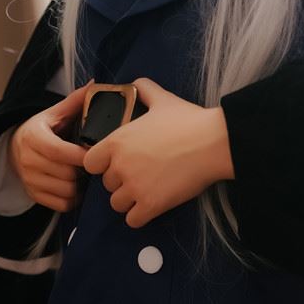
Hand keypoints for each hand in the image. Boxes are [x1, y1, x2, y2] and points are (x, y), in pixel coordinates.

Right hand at [8, 85, 89, 211]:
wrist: (15, 148)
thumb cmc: (43, 130)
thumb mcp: (54, 114)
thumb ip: (74, 101)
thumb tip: (95, 84)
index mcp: (34, 137)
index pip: (61, 152)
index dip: (81, 156)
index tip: (94, 152)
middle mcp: (28, 160)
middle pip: (67, 174)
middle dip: (82, 171)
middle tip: (89, 164)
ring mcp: (29, 180)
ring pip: (66, 191)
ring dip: (79, 185)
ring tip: (81, 175)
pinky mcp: (33, 195)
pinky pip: (61, 205)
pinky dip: (72, 199)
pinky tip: (74, 186)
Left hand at [82, 77, 234, 228]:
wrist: (213, 143)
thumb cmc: (189, 120)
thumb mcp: (162, 98)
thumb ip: (143, 90)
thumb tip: (135, 83)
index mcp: (117, 141)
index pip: (90, 163)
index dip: (102, 164)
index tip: (116, 163)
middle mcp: (121, 166)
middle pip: (106, 185)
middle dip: (120, 183)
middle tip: (139, 176)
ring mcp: (135, 187)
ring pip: (117, 205)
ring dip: (128, 201)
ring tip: (145, 192)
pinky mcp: (151, 205)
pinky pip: (132, 220)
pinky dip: (140, 216)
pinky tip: (151, 205)